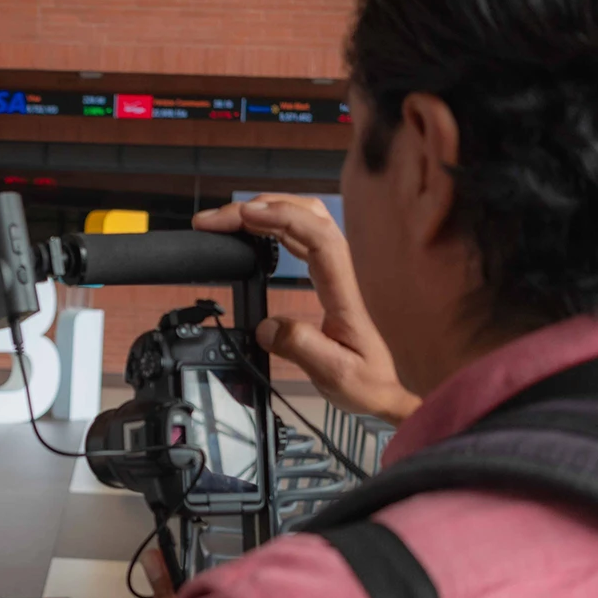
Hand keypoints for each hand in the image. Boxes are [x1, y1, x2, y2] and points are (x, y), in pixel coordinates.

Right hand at [195, 196, 420, 424]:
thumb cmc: (363, 382)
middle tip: (218, 219)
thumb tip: (265, 326)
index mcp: (344, 292)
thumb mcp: (335, 374)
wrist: (379, 391)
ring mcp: (332, 272)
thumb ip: (301, 347)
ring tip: (226, 220)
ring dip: (264, 211)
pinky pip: (298, 237)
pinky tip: (250, 231)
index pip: (318, 237)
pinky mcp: (323, 278)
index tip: (245, 216)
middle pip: (307, 216)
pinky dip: (270, 226)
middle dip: (261, 206)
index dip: (282, 218)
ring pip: (302, 220)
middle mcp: (340, 274)